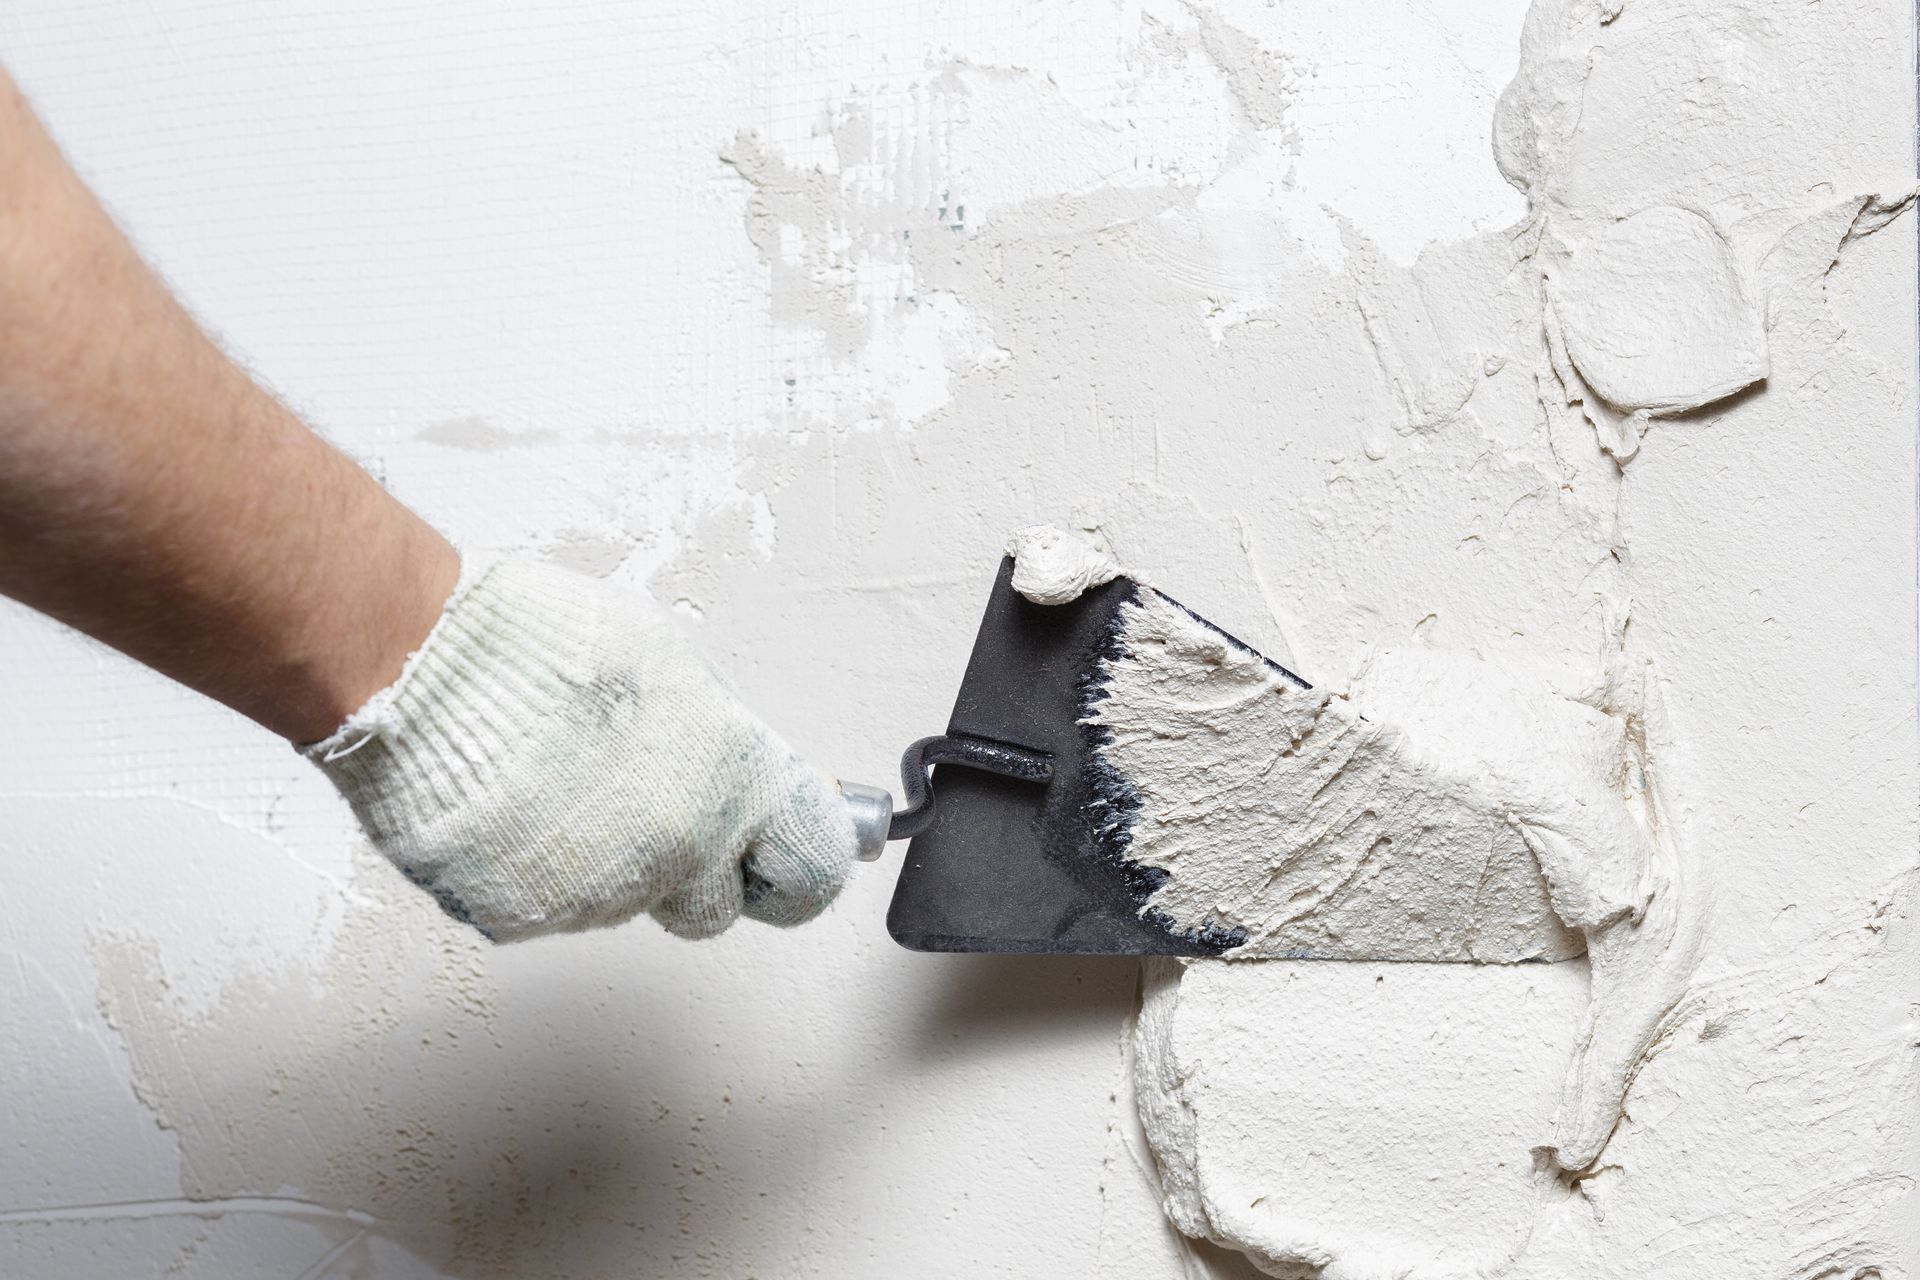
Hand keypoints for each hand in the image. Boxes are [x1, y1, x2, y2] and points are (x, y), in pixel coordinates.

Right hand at [306, 558, 857, 941]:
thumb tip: (743, 777)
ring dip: (612, 860)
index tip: (787, 852)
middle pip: (718, 903)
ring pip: (630, 903)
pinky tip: (515, 807)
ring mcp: (598, 896)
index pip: (815, 868)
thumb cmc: (539, 646)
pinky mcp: (521, 918)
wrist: (419, 668)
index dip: (800, 861)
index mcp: (731, 787)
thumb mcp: (675, 671)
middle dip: (702, 870)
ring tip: (561, 782)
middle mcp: (677, 854)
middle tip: (659, 809)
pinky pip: (553, 908)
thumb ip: (723, 746)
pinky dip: (541, 871)